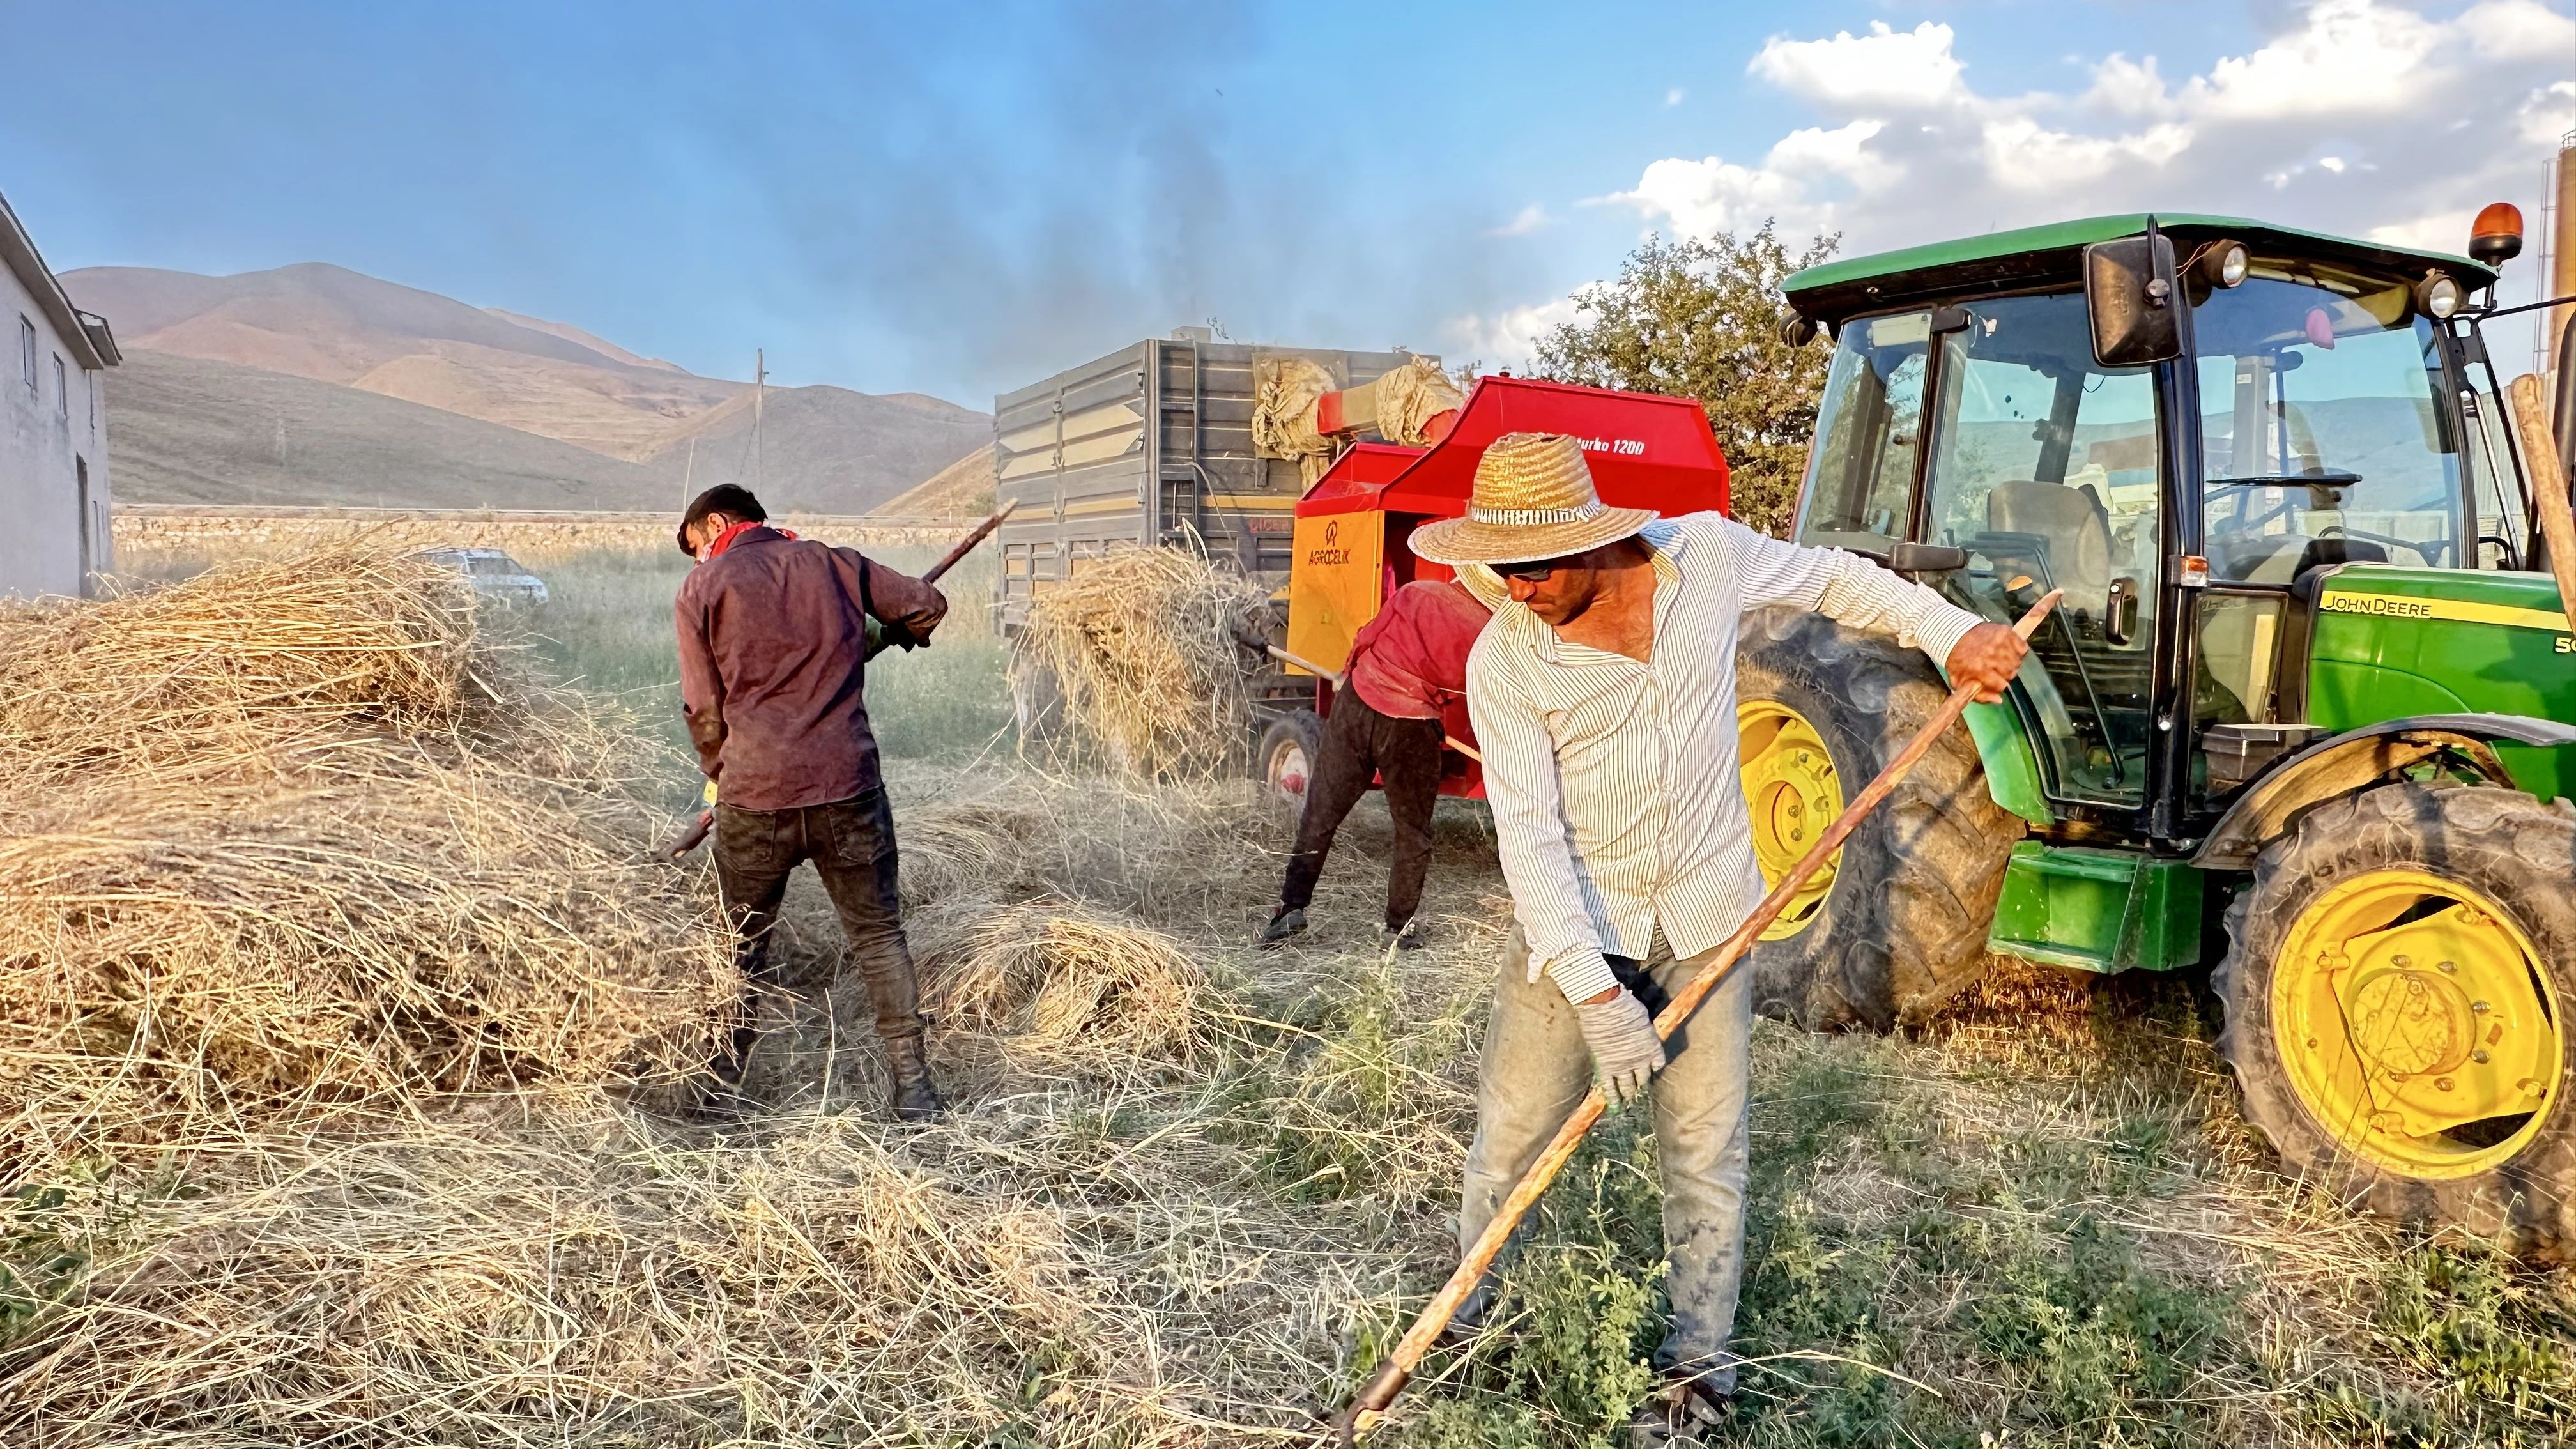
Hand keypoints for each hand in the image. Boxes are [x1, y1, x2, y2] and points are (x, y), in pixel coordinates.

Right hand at [1575, 988, 1666, 1108]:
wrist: (1605, 1006)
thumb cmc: (1626, 1006)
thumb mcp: (1642, 1018)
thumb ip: (1643, 1030)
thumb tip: (1640, 1030)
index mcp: (1652, 1047)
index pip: (1657, 1064)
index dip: (1653, 1066)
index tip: (1650, 1068)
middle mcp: (1640, 1060)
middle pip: (1643, 1078)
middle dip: (1642, 1085)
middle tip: (1640, 1092)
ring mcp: (1622, 1065)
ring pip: (1628, 1085)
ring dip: (1629, 1094)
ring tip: (1629, 1102)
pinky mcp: (1606, 1066)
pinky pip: (1609, 1085)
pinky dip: (1612, 1096)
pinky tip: (1614, 1106)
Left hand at [1944, 621, 2027, 703]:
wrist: (1955, 635)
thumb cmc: (1958, 660)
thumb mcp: (1960, 682)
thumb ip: (1979, 696)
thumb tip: (1999, 700)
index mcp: (1979, 669)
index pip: (2002, 685)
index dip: (1997, 685)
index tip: (1992, 680)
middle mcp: (1991, 655)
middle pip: (2011, 674)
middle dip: (2004, 674)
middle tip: (1995, 669)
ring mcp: (2000, 642)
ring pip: (2017, 662)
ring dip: (2010, 663)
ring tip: (1999, 660)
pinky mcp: (2007, 633)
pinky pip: (2022, 648)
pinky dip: (2017, 651)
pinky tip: (2006, 651)